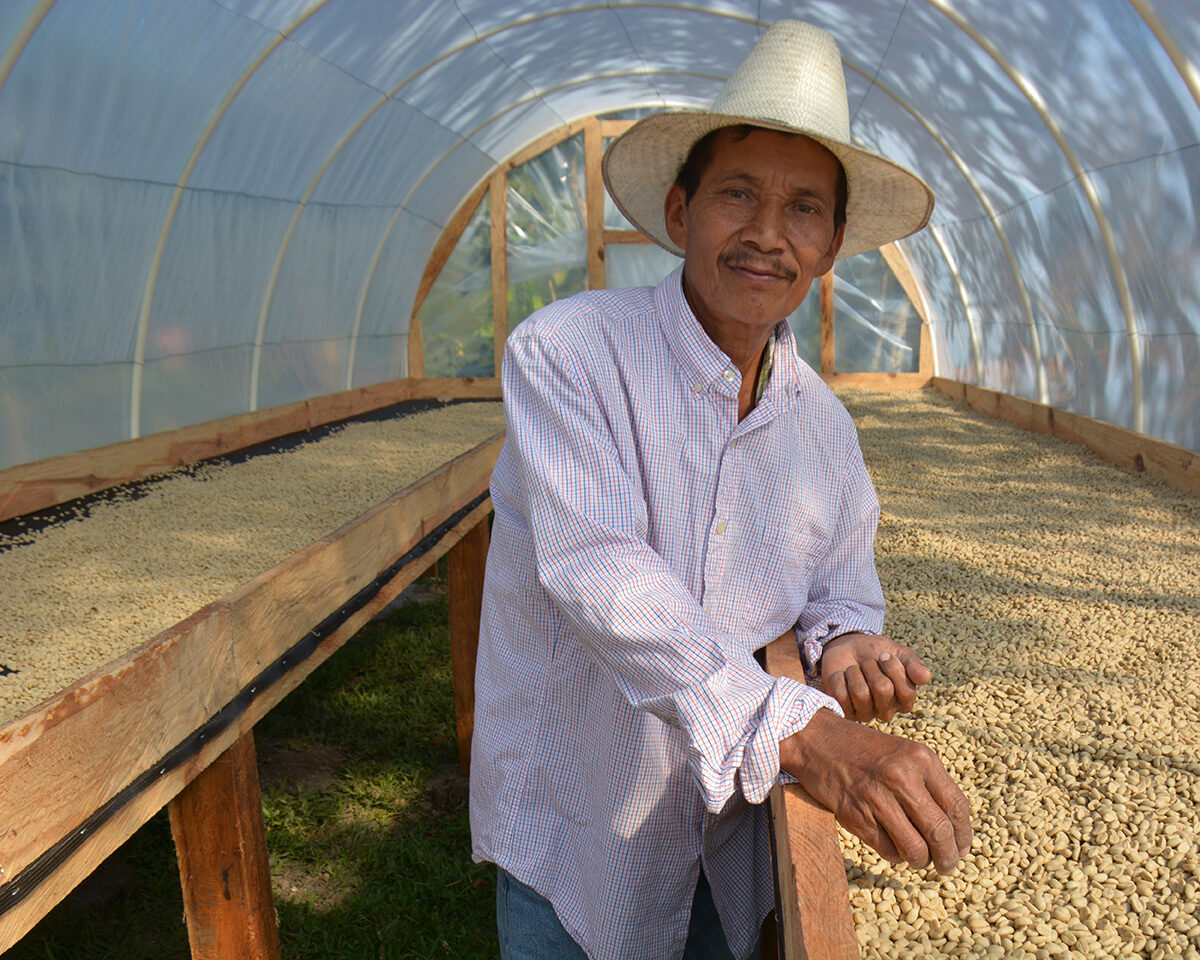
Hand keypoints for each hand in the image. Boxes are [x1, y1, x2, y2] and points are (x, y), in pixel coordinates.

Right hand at [780, 708, 971, 873]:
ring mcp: (876, 797)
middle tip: (947, 866)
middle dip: (947, 857)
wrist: (818, 741)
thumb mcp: (904, 754)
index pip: (956, 806)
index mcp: (920, 759)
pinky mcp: (855, 816)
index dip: (964, 835)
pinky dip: (896, 856)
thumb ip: (930, 786)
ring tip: (918, 858)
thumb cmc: (866, 751)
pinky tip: (894, 847)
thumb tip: (955, 835)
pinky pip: (888, 850)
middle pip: (939, 832)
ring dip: (921, 860)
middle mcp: (901, 777)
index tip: (962, 848)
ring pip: (915, 848)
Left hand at [819, 632, 931, 721]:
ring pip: (860, 693)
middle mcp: (886, 711)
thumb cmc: (875, 652)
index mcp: (905, 700)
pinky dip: (839, 677)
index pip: (906, 690)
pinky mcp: (843, 711)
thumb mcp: (898, 652)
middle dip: (872, 667)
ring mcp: (864, 714)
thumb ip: (913, 663)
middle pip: (883, 690)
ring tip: (854, 669)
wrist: (846, 648)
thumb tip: (925, 677)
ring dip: (854, 672)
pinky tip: (841, 675)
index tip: (884, 655)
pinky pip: (840, 694)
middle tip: (867, 663)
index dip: (893, 667)